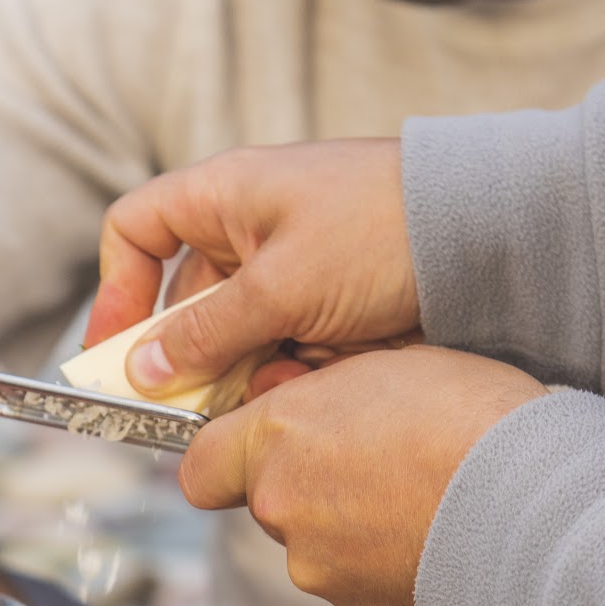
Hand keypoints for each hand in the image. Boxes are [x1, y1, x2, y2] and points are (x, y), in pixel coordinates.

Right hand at [90, 139, 419, 398]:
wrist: (490, 233)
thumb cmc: (382, 228)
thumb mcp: (283, 286)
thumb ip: (210, 332)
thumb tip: (145, 370)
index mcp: (224, 197)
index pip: (136, 231)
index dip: (117, 290)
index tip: (115, 353)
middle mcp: (250, 230)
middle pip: (187, 302)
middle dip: (189, 356)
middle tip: (190, 408)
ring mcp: (292, 269)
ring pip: (238, 336)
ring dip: (245, 373)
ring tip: (273, 392)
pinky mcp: (330, 305)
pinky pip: (286, 347)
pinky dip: (292, 372)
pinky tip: (316, 386)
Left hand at [180, 345, 545, 605]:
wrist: (540, 504)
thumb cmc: (473, 418)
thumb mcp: (387, 366)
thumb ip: (324, 394)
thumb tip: (304, 407)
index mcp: (277, 439)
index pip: (200, 465)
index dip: (231, 456)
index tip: (268, 445)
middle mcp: (282, 510)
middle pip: (268, 502)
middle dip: (308, 485)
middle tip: (377, 459)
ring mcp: (320, 569)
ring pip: (315, 545)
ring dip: (350, 526)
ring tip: (420, 496)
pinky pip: (358, 582)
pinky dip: (385, 563)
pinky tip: (436, 534)